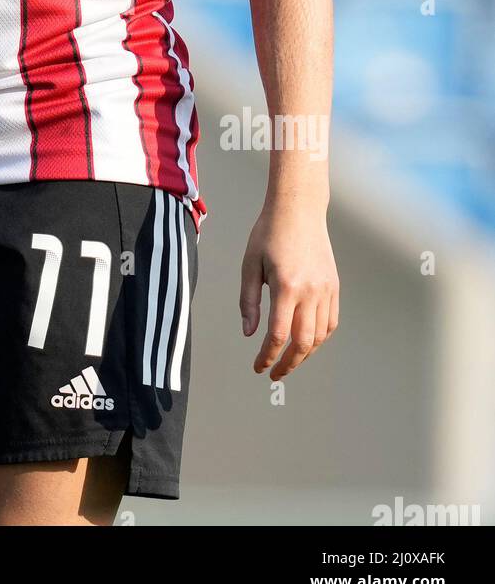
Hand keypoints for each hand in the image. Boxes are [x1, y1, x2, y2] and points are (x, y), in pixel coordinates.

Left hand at [239, 203, 338, 380]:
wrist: (299, 209)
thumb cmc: (269, 233)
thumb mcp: (250, 264)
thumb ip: (248, 301)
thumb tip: (249, 333)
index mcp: (286, 286)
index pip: (278, 334)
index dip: (267, 356)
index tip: (258, 367)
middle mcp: (311, 291)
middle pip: (303, 342)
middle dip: (288, 364)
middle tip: (274, 374)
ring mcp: (326, 290)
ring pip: (319, 336)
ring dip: (304, 354)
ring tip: (288, 361)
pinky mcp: (334, 286)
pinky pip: (330, 322)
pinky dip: (318, 338)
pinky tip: (305, 342)